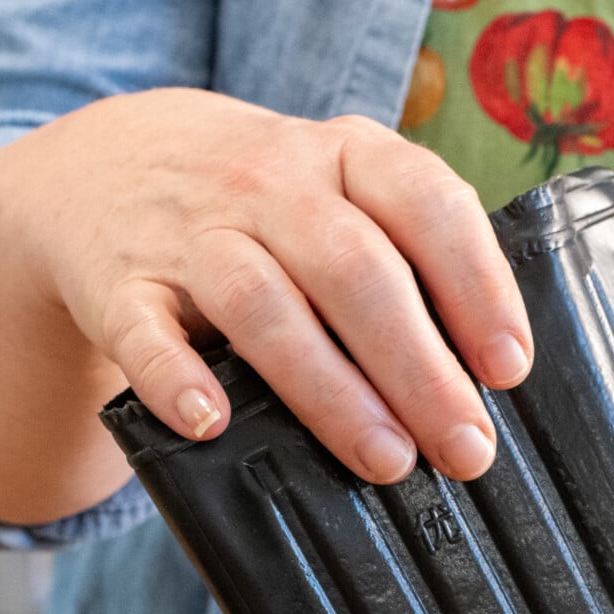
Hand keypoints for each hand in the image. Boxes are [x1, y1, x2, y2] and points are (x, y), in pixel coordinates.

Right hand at [19, 87, 532, 482]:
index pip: (426, 204)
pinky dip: (175, 378)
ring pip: (264, 305)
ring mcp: (192, 234)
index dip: (477, 287)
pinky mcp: (123, 288)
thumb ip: (409, 255)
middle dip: (419, 367)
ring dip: (330, 390)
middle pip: (355, 269)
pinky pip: (146, 333)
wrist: (105, 166)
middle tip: (464, 447)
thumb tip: (487, 374)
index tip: (508, 369)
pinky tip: (211, 422)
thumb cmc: (266, 207)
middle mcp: (270, 183)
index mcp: (346, 154)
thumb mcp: (342, 192)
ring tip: (386, 459)